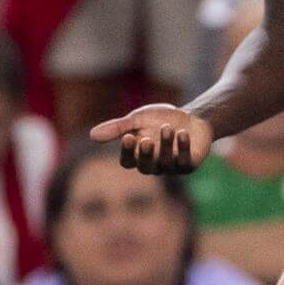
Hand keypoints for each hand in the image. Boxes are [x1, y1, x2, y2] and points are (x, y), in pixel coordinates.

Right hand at [89, 104, 213, 174]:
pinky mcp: (188, 165)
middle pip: (145, 167)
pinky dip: (183, 147)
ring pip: (165, 163)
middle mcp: (153, 165)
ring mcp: (171, 167)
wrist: (191, 117)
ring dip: (166, 145)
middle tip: (147, 139)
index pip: (127, 161)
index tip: (128, 136)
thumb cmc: (161, 119)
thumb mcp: (138, 119)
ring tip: (168, 127)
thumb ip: (118, 127)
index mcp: (137, 156)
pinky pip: (184, 162)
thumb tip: (92, 135)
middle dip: (145, 154)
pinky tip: (183, 133)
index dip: (127, 151)